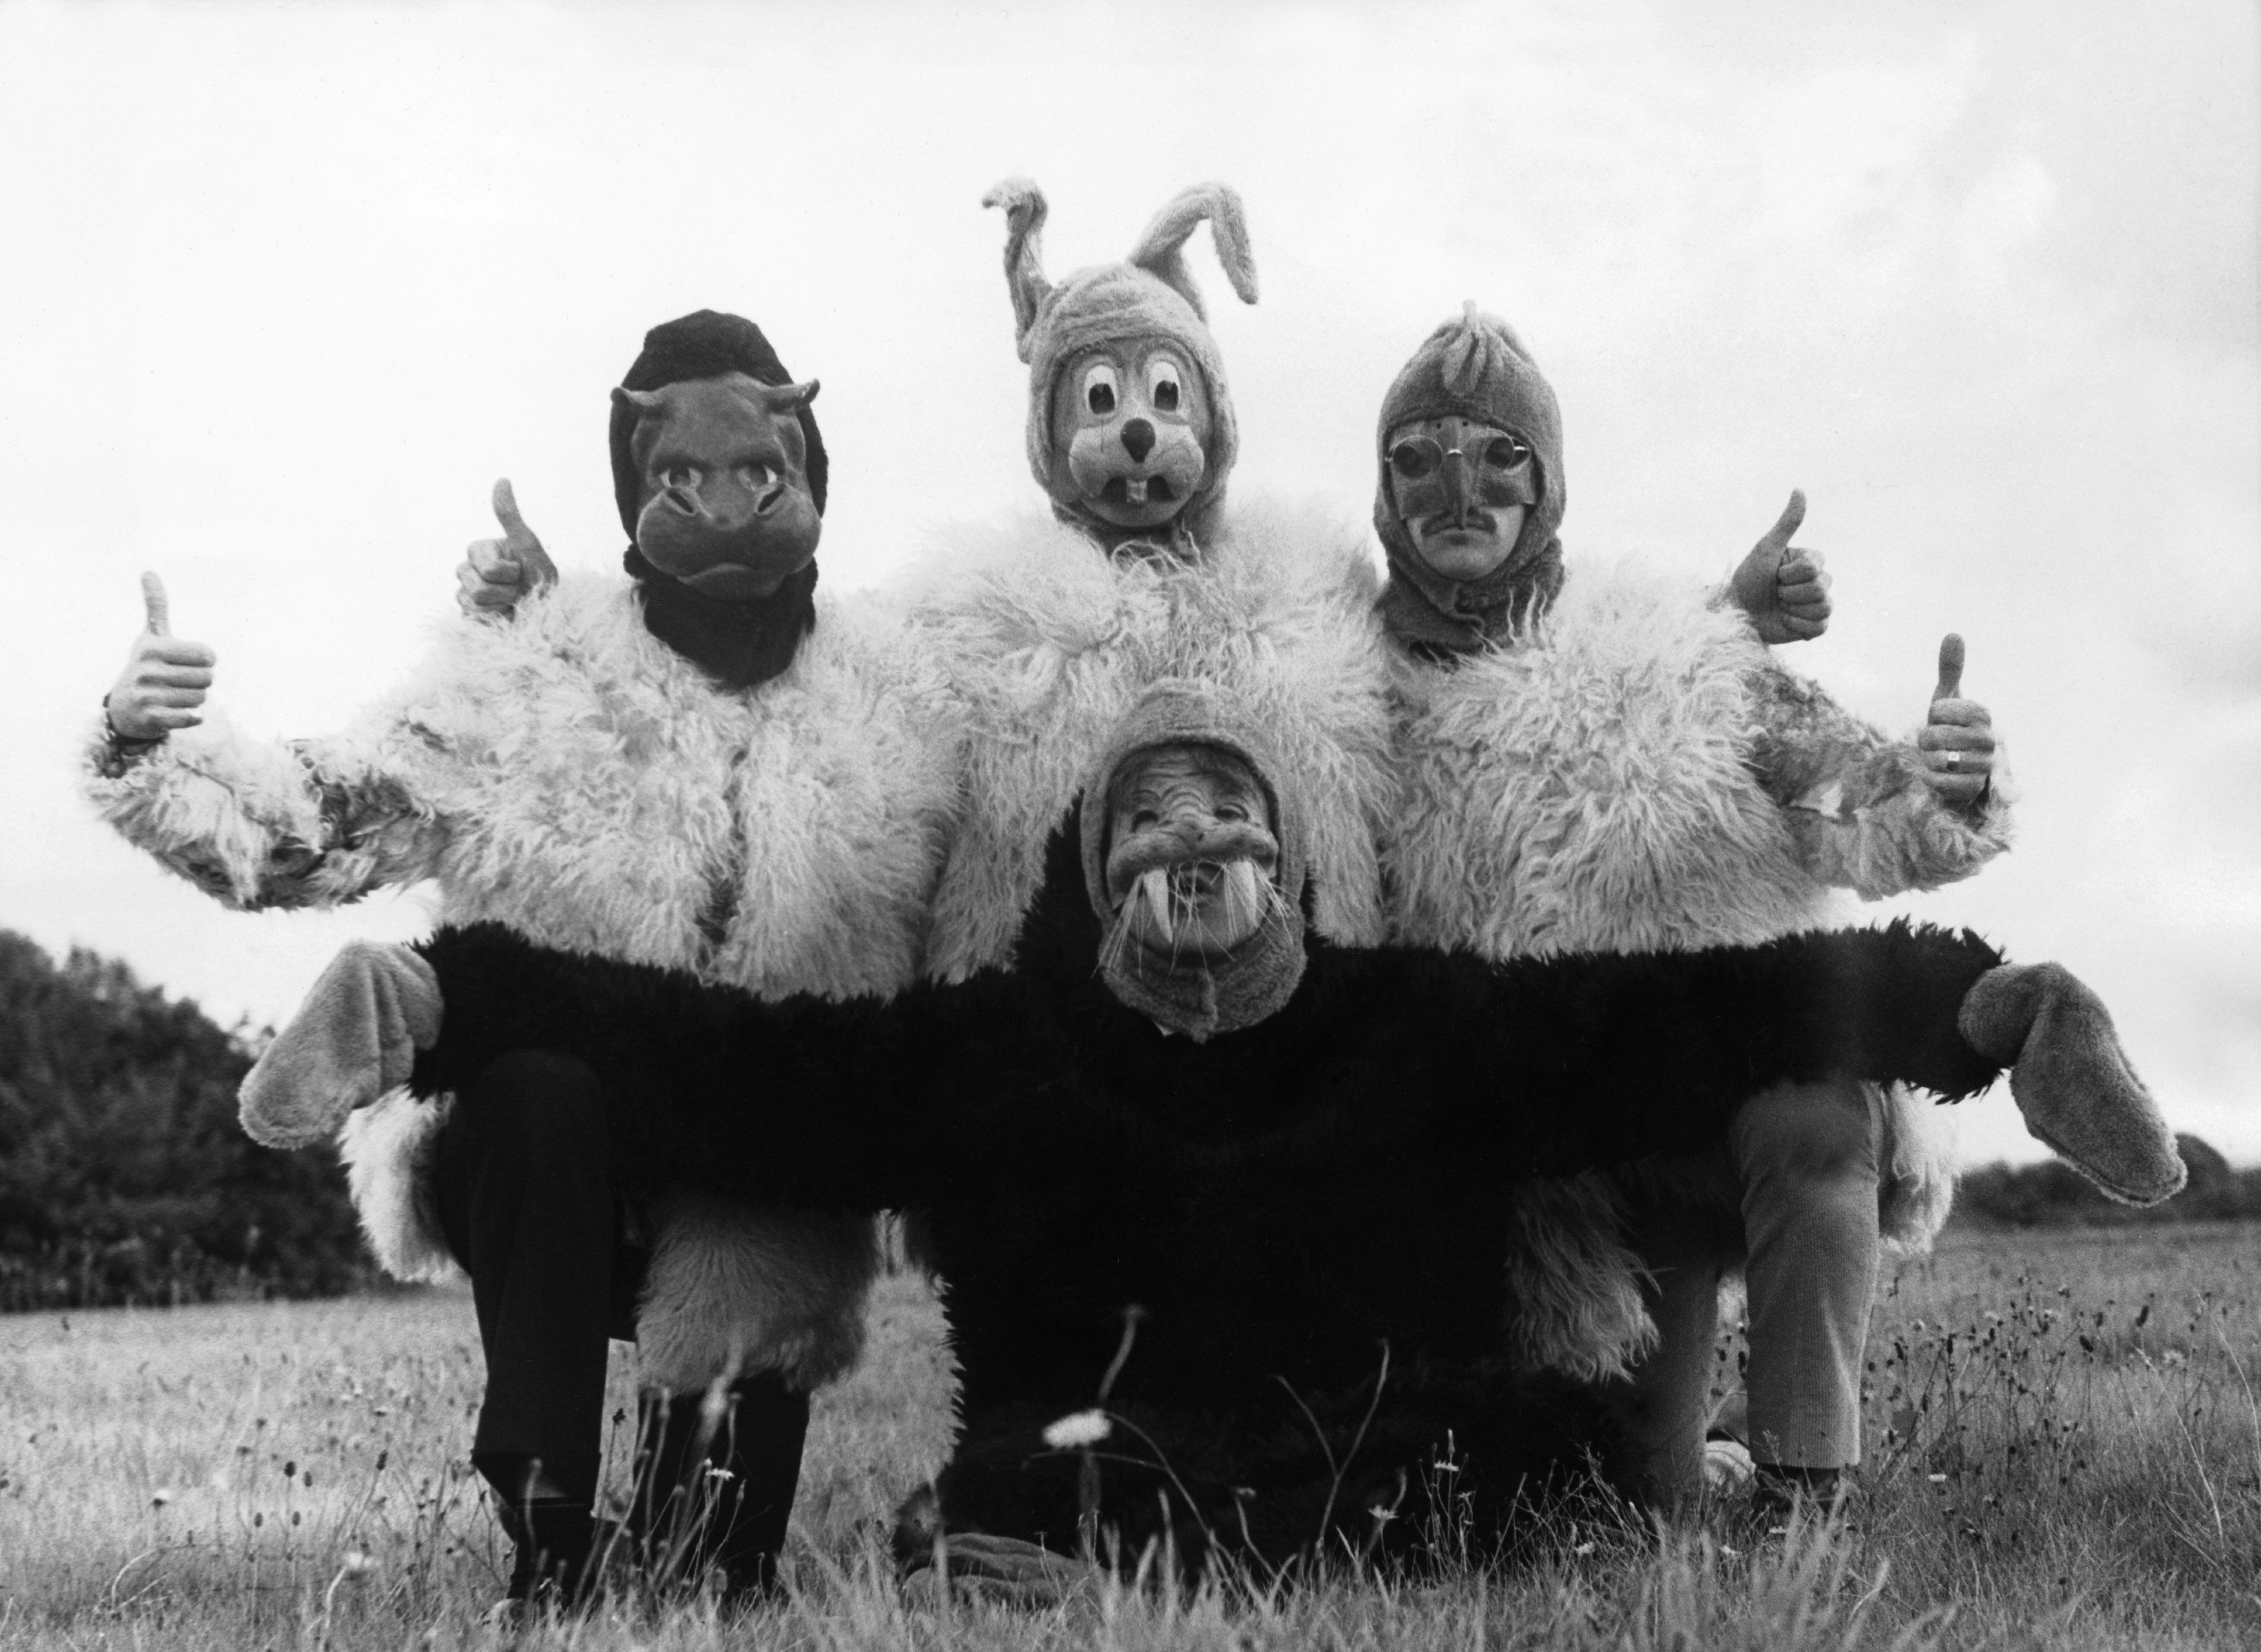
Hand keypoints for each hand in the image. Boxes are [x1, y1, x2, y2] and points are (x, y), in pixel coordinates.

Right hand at [104, 573, 214, 742]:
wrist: (123, 708)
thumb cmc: (146, 666)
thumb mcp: (150, 636)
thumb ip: (156, 606)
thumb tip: (148, 571)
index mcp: (152, 648)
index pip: (208, 656)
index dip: (205, 661)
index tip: (187, 663)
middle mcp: (147, 671)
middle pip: (207, 679)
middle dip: (200, 682)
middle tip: (179, 682)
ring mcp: (147, 696)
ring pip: (201, 699)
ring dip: (194, 700)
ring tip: (173, 696)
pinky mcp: (151, 718)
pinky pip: (191, 718)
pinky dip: (192, 717)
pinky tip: (178, 712)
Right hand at [456, 478, 555, 617]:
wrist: (548, 613)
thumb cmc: (541, 578)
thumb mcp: (527, 544)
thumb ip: (509, 515)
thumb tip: (502, 479)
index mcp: (478, 551)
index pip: (486, 567)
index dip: (509, 573)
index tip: (520, 570)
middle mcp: (467, 571)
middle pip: (478, 586)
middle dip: (507, 592)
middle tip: (519, 589)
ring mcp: (465, 594)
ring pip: (474, 603)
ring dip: (502, 606)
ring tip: (513, 603)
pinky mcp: (468, 616)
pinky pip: (473, 619)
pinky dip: (495, 619)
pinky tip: (504, 615)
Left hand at [1727, 490, 1831, 644]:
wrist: (1736, 615)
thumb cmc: (1748, 580)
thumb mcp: (1766, 549)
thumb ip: (1787, 523)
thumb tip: (1799, 489)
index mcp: (1810, 560)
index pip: (1813, 567)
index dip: (1789, 574)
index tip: (1774, 574)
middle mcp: (1818, 580)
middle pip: (1820, 587)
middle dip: (1790, 592)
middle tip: (1774, 593)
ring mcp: (1818, 603)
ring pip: (1823, 607)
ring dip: (1793, 609)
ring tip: (1779, 607)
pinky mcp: (1815, 626)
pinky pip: (1820, 627)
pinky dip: (1797, 625)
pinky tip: (1784, 621)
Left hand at [1917, 634, 1994, 808]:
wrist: (1958, 769)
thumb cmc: (1951, 728)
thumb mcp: (1948, 699)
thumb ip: (1950, 669)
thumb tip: (1953, 634)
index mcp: (1982, 714)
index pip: (1941, 709)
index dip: (1932, 715)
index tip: (1940, 718)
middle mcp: (1989, 739)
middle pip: (1935, 736)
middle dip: (1926, 739)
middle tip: (1934, 742)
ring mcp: (1984, 765)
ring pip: (1938, 760)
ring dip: (1927, 759)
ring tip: (1938, 758)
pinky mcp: (1974, 790)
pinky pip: (1940, 783)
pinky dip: (1930, 779)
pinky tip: (1936, 774)